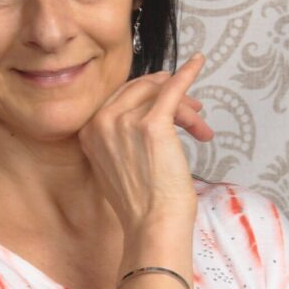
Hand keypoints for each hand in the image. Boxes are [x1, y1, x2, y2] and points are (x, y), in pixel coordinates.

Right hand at [78, 54, 208, 229]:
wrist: (153, 225)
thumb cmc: (141, 205)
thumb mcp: (115, 166)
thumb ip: (119, 139)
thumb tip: (145, 116)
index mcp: (88, 132)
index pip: (119, 98)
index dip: (145, 97)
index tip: (165, 100)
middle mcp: (101, 122)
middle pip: (139, 91)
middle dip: (166, 98)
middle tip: (190, 112)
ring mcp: (125, 121)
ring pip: (159, 95)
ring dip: (184, 106)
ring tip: (200, 124)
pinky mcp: (153, 124)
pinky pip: (173, 90)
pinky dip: (188, 74)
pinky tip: (198, 63)